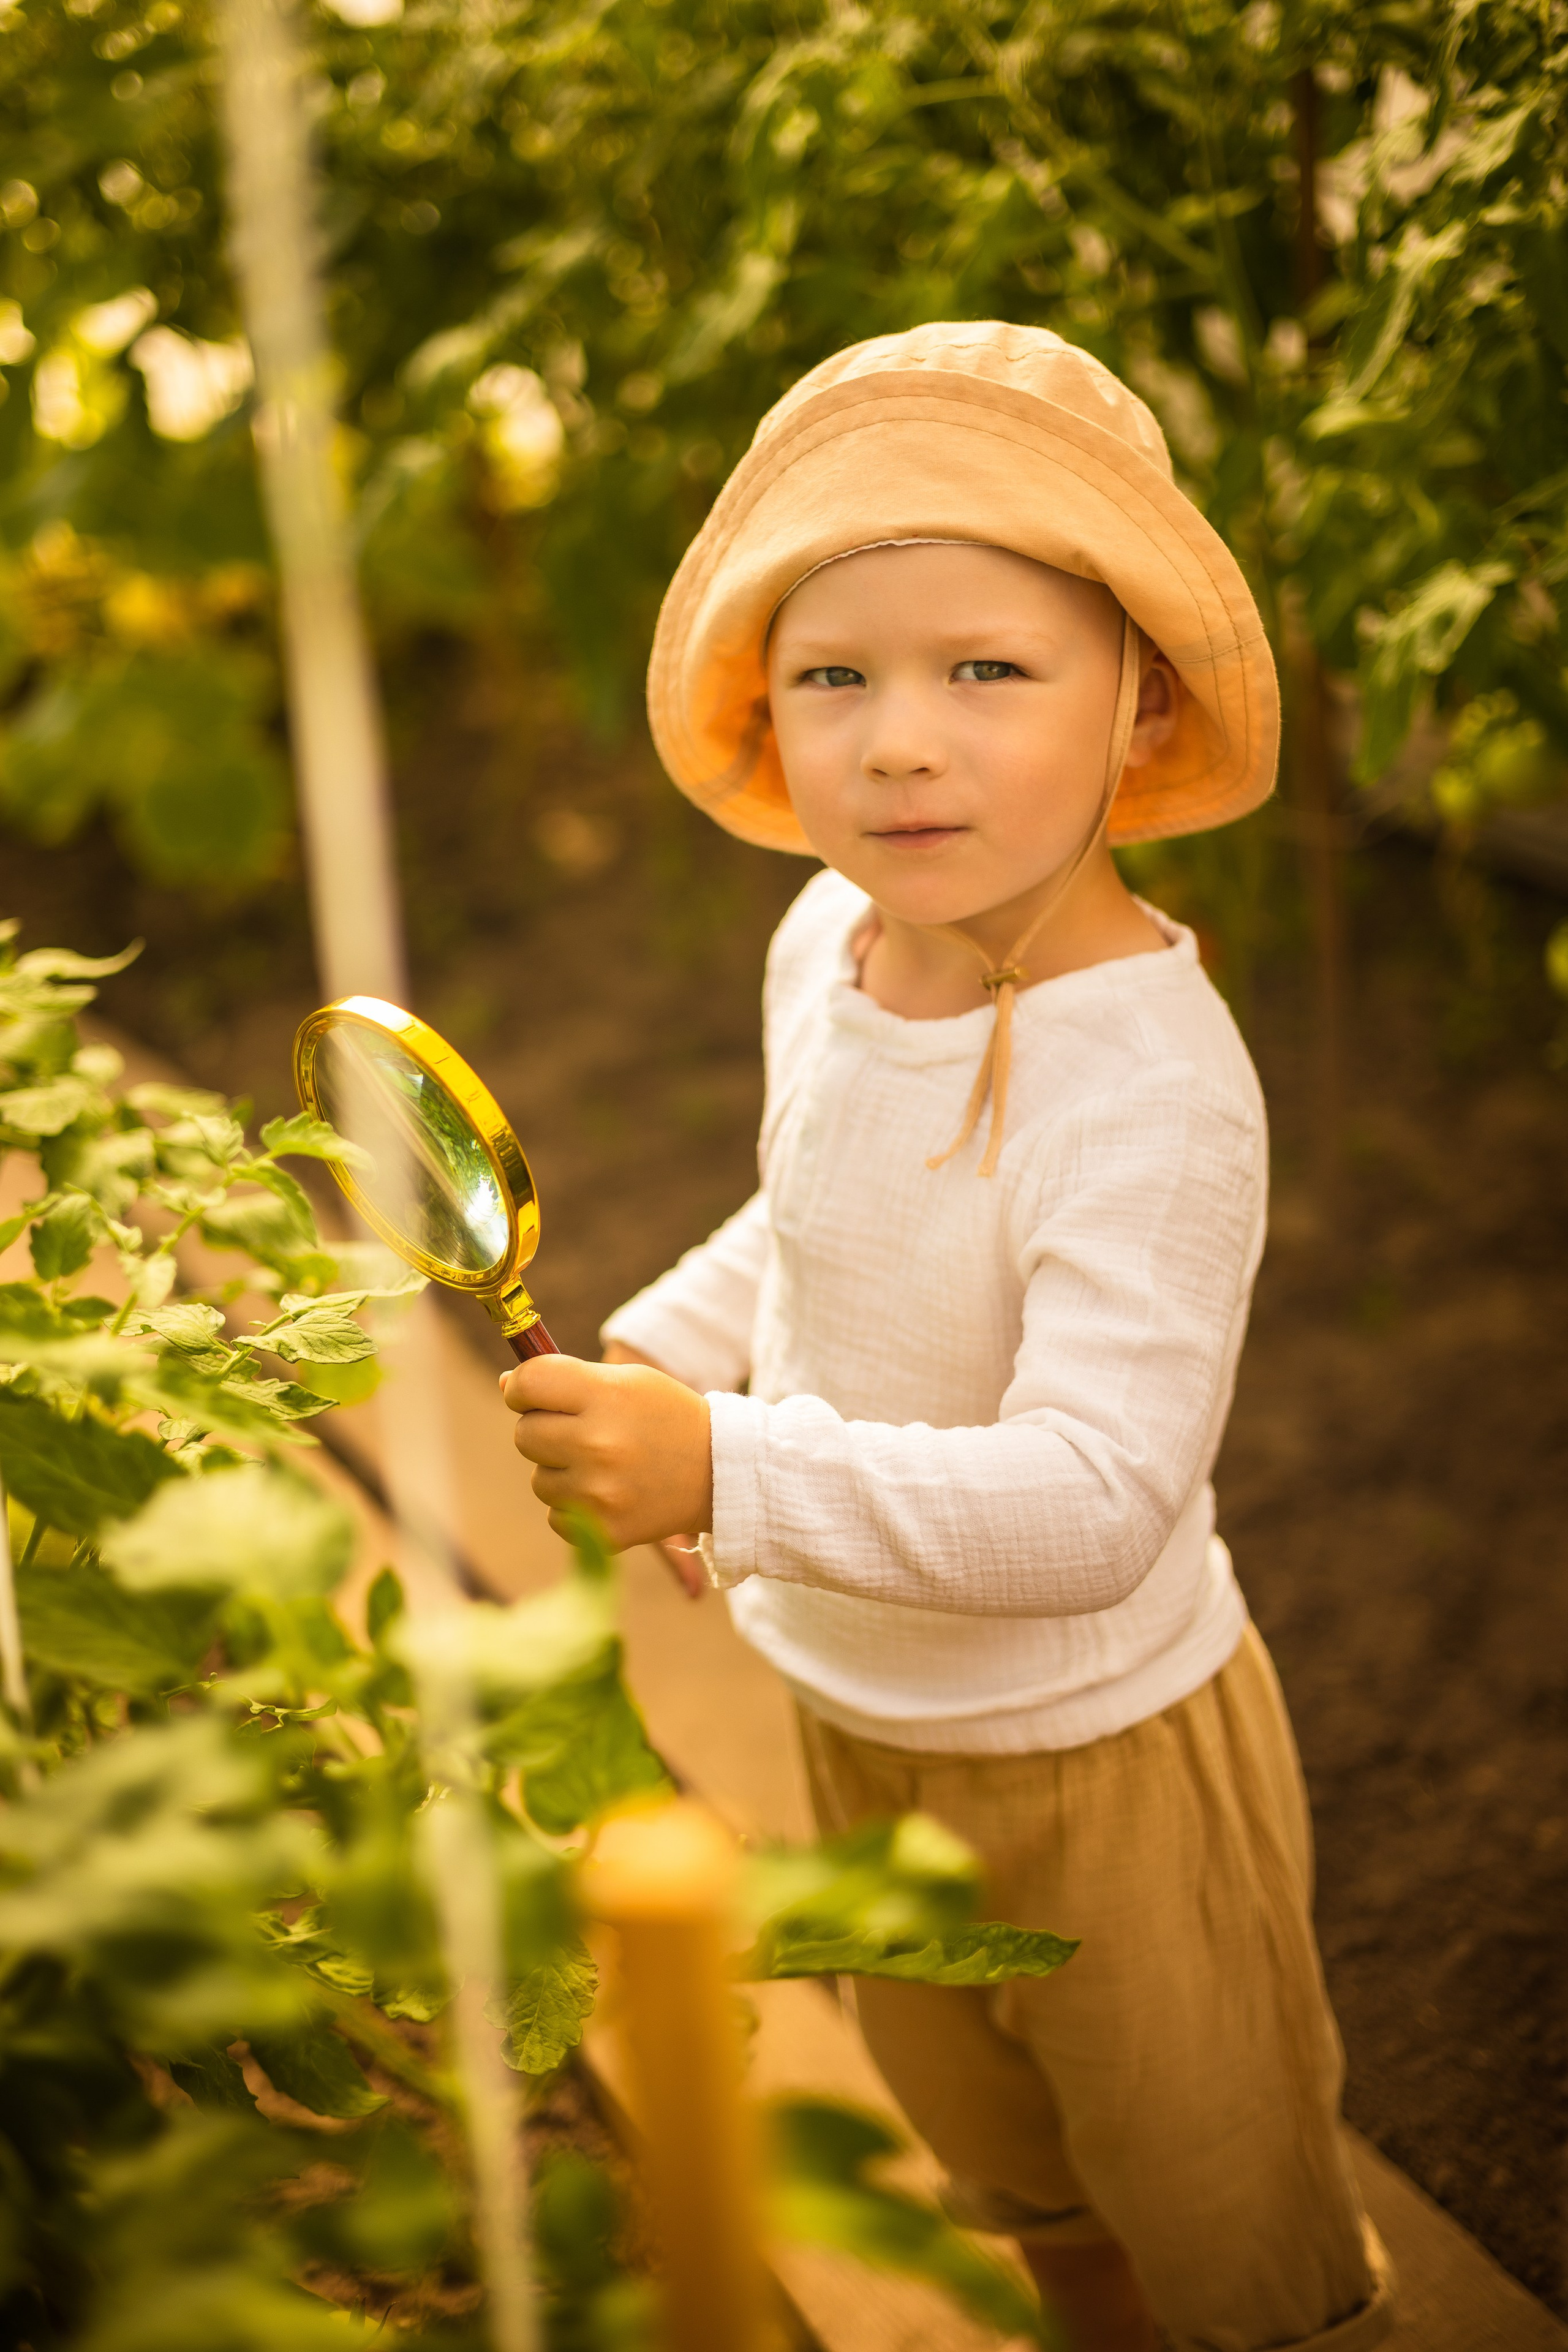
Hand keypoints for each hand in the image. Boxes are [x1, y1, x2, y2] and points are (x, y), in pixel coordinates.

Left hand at [501, 1351, 713, 1561]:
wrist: (719, 1473)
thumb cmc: (664, 1417)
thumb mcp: (626, 1381)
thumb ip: (565, 1379)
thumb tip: (505, 1386)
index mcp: (606, 1397)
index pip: (529, 1383)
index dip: (523, 1388)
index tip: (534, 1395)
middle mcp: (599, 1445)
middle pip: (525, 1434)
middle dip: (544, 1430)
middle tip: (580, 1431)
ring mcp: (601, 1493)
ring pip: (538, 1479)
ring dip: (561, 1471)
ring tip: (603, 1464)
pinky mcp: (606, 1530)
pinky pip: (556, 1516)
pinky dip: (575, 1506)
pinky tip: (609, 1492)